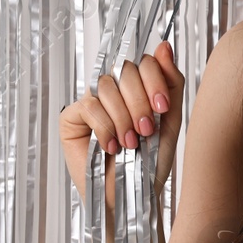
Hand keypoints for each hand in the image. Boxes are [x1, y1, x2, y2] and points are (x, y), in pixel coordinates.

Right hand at [59, 40, 185, 203]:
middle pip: (124, 70)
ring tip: (131, 144)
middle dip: (140, 102)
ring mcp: (91, 103)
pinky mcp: (71, 118)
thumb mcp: (170, 121)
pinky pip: (89, 106)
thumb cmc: (150, 164)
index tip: (163, 107)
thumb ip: (171, 83)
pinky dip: (105, 127)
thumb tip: (164, 45)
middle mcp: (114, 92)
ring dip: (123, 118)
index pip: (143, 62)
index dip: (154, 80)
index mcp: (138, 89)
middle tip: (146, 131)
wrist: (132, 196)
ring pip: (106, 86)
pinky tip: (112, 147)